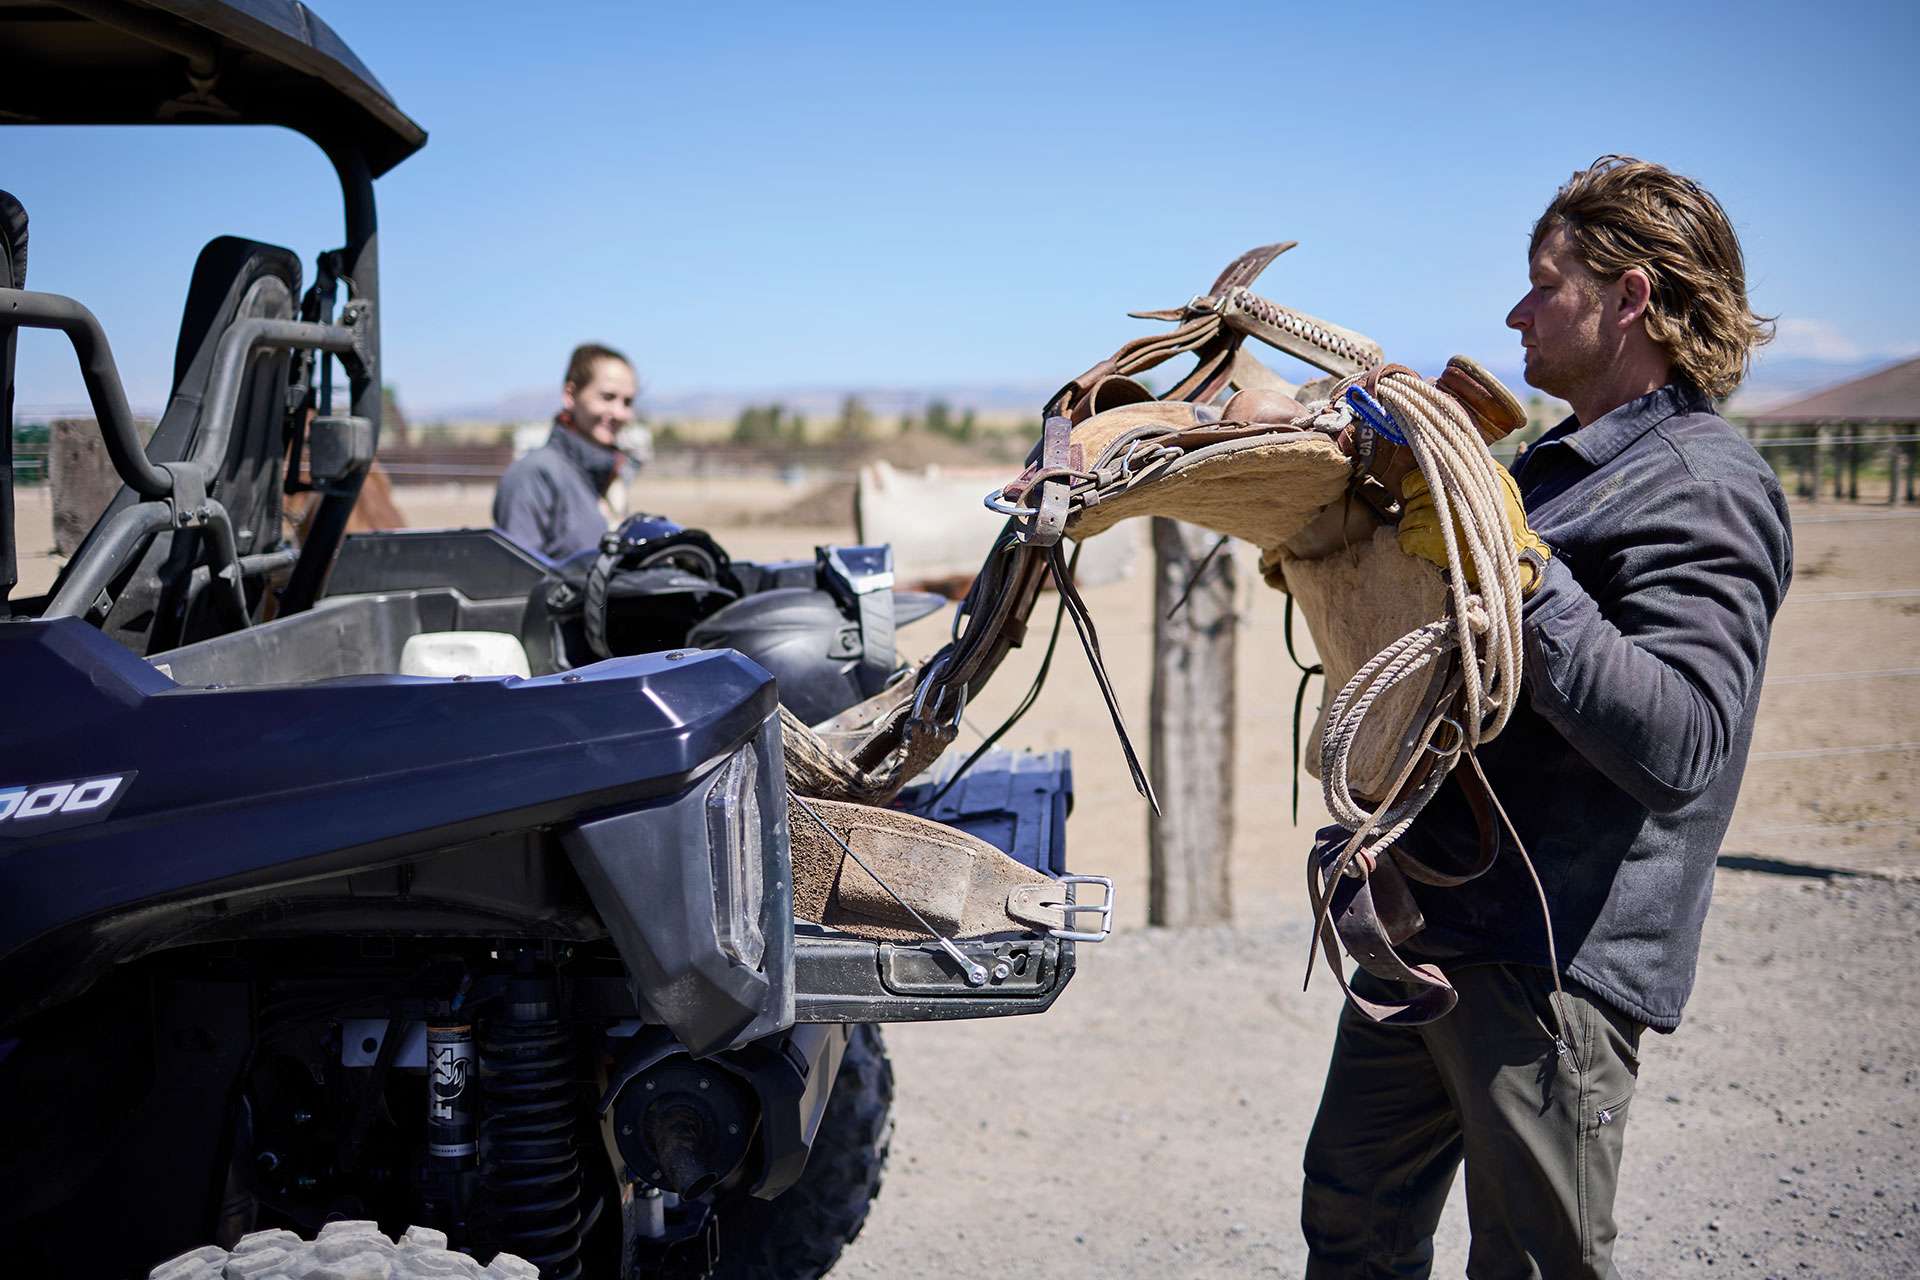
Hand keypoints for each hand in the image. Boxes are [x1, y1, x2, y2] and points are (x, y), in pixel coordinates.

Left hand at [1396, 467, 1551, 594]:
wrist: (1513, 549)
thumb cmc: (1506, 512)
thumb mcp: (1498, 478)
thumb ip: (1475, 463)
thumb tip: (1454, 450)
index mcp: (1457, 483)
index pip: (1417, 479)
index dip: (1410, 485)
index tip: (1410, 492)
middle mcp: (1445, 501)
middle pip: (1412, 501)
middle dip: (1412, 507)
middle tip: (1421, 513)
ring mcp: (1438, 523)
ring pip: (1407, 519)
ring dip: (1408, 525)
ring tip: (1418, 528)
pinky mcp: (1434, 545)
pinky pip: (1407, 539)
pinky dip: (1407, 541)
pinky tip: (1413, 543)